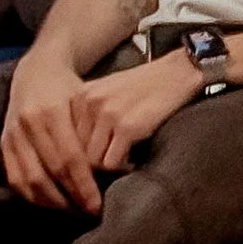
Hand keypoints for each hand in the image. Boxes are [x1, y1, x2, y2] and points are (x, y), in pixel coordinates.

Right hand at [1, 46, 104, 212]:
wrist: (37, 71)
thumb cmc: (70, 89)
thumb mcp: (86, 101)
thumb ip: (94, 132)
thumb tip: (111, 168)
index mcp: (53, 111)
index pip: (70, 158)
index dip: (83, 185)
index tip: (96, 204)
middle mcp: (29, 122)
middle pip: (50, 172)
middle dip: (71, 197)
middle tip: (89, 212)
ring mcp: (13, 133)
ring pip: (30, 178)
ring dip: (51, 201)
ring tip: (72, 210)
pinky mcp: (4, 142)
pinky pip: (14, 177)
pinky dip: (31, 195)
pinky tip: (50, 203)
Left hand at [68, 52, 202, 178]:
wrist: (178, 73)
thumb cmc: (146, 85)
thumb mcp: (108, 91)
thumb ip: (90, 113)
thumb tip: (79, 148)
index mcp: (81, 94)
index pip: (64, 135)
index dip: (77, 152)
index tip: (89, 161)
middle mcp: (89, 102)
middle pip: (76, 149)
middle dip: (90, 163)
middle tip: (105, 170)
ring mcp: (107, 114)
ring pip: (91, 160)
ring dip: (106, 168)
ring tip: (120, 164)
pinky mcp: (127, 127)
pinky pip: (112, 162)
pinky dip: (122, 168)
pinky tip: (132, 162)